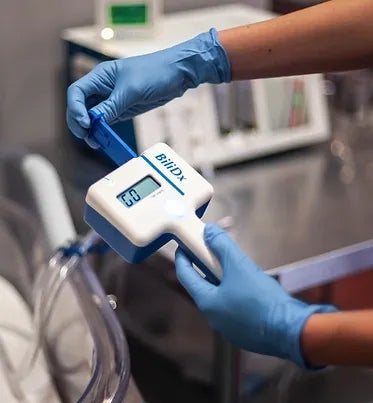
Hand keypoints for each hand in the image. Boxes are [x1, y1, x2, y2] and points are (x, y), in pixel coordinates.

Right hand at [67, 28, 229, 146]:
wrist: (177, 74)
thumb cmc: (154, 73)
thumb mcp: (131, 90)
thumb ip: (111, 106)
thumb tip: (93, 121)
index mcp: (100, 76)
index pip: (76, 92)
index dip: (75, 109)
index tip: (86, 123)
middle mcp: (102, 88)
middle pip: (80, 107)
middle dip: (79, 122)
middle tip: (86, 137)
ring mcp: (111, 99)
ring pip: (92, 116)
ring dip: (91, 130)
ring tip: (96, 143)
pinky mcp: (122, 109)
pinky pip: (107, 121)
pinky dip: (104, 131)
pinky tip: (105, 141)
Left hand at [175, 224, 336, 366]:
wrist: (291, 330)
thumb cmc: (261, 298)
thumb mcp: (239, 265)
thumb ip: (221, 246)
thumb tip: (209, 231)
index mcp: (207, 302)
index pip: (185, 276)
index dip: (183, 258)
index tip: (183, 246)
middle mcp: (214, 317)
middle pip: (203, 285)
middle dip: (207, 265)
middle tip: (213, 250)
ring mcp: (230, 327)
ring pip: (220, 296)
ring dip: (223, 278)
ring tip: (234, 264)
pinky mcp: (245, 331)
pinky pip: (234, 307)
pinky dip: (235, 292)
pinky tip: (249, 284)